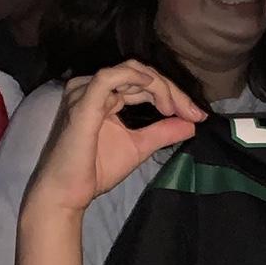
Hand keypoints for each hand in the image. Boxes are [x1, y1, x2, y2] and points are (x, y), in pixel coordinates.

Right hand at [25, 63, 204, 217]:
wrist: (68, 193)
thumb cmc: (96, 169)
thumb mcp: (140, 146)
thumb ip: (163, 132)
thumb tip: (192, 124)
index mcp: (104, 96)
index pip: (143, 82)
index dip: (174, 94)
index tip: (197, 115)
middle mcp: (92, 88)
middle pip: (140, 73)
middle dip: (172, 91)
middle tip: (193, 113)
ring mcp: (85, 93)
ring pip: (130, 71)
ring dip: (160, 87)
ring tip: (175, 109)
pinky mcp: (82, 104)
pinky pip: (109, 78)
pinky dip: (133, 77)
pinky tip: (152, 86)